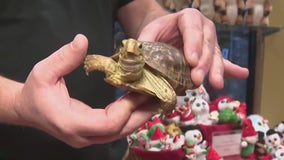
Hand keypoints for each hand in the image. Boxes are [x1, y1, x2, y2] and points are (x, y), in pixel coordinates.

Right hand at [14, 34, 157, 147]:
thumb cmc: (35, 92)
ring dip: (139, 116)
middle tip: (158, 96)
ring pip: (120, 132)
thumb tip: (83, 41)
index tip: (138, 90)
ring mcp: (87, 138)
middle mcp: (82, 136)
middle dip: (141, 114)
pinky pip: (115, 129)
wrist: (28, 109)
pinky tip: (139, 103)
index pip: (108, 124)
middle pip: (120, 131)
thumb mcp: (44, 71)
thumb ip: (64, 58)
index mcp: (71, 123)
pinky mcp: (91, 134)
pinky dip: (129, 116)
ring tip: (154, 99)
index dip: (127, 108)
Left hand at [138, 8, 248, 88]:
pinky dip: (231, 69)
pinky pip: (223, 62)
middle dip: (203, 63)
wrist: (165, 34)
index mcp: (188, 18)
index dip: (193, 44)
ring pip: (215, 56)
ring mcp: (209, 42)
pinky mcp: (211, 55)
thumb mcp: (148, 34)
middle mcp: (203, 28)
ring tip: (216, 84)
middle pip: (206, 44)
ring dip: (216, 71)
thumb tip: (137, 61)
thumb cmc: (158, 32)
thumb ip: (144, 44)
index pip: (193, 28)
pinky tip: (242, 74)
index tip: (190, 61)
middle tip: (197, 79)